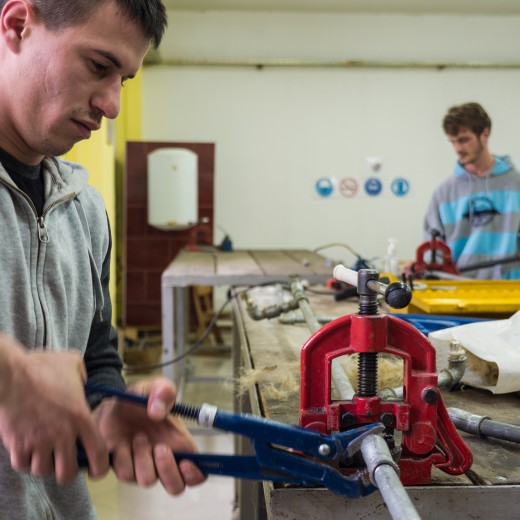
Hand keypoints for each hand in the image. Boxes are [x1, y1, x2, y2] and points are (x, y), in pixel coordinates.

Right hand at [0, 336, 108, 483]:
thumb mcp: (72, 363)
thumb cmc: (41, 366)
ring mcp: (39, 441)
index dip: (100, 466)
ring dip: (44, 464)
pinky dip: (24, 461)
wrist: (10, 374)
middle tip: (64, 461)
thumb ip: (83, 375)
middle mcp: (62, 433)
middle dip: (66, 470)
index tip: (96, 468)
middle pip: (67, 473)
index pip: (98, 453)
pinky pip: (22, 465)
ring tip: (43, 451)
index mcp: (80, 417)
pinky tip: (26, 448)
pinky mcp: (18, 444)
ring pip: (43, 471)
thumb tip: (83, 382)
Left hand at [94, 376, 205, 494]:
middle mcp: (161, 461)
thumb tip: (157, 413)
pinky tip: (120, 443)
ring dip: (142, 458)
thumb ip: (163, 391)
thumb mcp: (154, 386)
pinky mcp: (120, 468)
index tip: (185, 462)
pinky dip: (122, 458)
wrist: (110, 403)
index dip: (195, 474)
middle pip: (175, 487)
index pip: (197, 473)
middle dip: (168, 470)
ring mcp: (140, 468)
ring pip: (147, 481)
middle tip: (159, 448)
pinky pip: (123, 475)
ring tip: (137, 437)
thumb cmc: (139, 398)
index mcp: (178, 445)